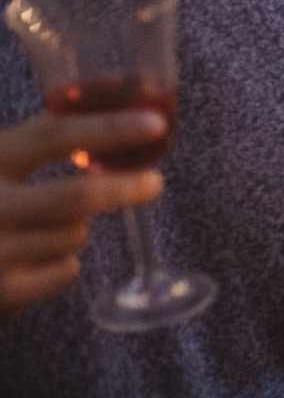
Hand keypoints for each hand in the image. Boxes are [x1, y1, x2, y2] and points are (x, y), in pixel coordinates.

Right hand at [0, 110, 164, 315]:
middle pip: (78, 195)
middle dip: (124, 188)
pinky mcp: (3, 292)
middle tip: (152, 183)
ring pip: (74, 235)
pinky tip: (30, 259)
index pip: (53, 136)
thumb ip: (37, 141)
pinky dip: (61, 264)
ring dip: (75, 229)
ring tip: (42, 228)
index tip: (155, 123)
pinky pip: (66, 271)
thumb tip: (118, 104)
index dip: (109, 128)